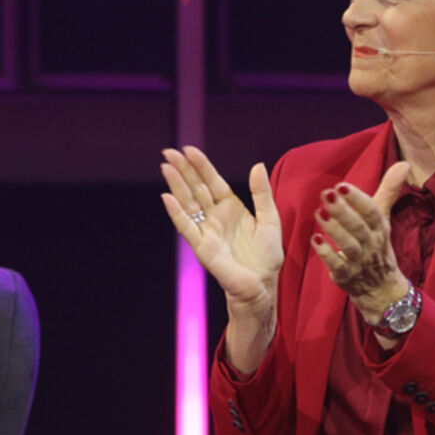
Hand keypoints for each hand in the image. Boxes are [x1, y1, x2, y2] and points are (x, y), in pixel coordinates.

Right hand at [160, 146, 283, 315]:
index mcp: (231, 207)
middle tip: (169, 151)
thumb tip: (257, 165)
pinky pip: (187, 227)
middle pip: (195, 188)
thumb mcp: (269, 218)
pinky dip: (177, 213)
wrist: (263, 285)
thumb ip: (261, 193)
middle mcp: (215, 216)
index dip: (201, 165)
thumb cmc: (267, 256)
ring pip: (188, 203)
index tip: (189, 149)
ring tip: (165, 167)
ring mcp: (206, 230)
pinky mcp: (202, 247)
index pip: (212, 181)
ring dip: (176, 185)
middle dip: (183, 170)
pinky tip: (167, 198)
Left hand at [310, 162, 411, 319]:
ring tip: (318, 212)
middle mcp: (371, 244)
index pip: (372, 211)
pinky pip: (337, 265)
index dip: (358, 199)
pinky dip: (326, 254)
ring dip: (334, 229)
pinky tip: (314, 240)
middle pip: (359, 227)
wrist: (382, 288)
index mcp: (380, 228)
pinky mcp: (346, 276)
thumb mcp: (384, 218)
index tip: (341, 185)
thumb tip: (403, 163)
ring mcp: (359, 261)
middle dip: (343, 211)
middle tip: (326, 194)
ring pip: (349, 245)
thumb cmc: (377, 245)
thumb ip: (388, 190)